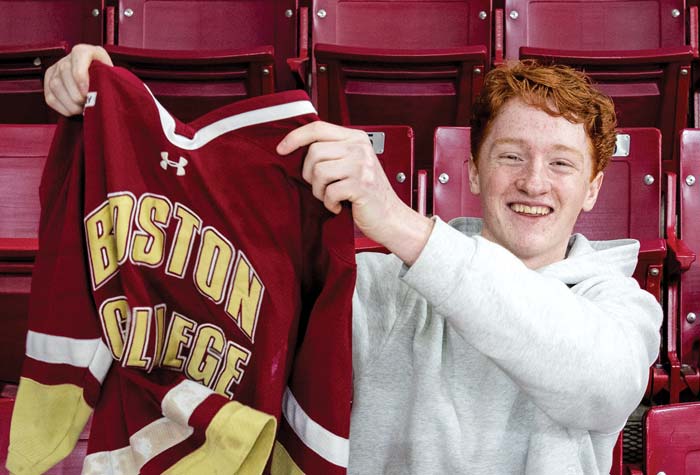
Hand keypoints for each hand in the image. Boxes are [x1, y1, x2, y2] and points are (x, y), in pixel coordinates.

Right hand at [44, 44, 112, 116]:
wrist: (97, 81)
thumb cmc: (105, 78)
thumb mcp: (111, 74)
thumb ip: (108, 78)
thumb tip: (104, 92)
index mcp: (84, 51)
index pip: (78, 57)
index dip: (81, 77)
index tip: (88, 93)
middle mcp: (66, 59)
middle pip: (64, 74)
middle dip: (77, 95)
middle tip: (88, 104)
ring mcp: (55, 70)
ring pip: (55, 86)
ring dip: (71, 103)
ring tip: (83, 108)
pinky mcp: (48, 83)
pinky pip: (50, 98)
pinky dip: (63, 108)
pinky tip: (74, 110)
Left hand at [277, 121, 433, 263]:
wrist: (390, 217)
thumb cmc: (368, 193)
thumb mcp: (352, 164)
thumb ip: (333, 151)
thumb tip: (297, 147)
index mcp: (356, 138)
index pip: (318, 128)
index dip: (295, 137)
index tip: (282, 149)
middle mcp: (360, 148)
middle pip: (314, 151)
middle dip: (310, 174)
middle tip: (322, 187)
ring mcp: (361, 166)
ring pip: (318, 171)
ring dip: (319, 190)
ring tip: (331, 196)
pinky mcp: (361, 185)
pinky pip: (329, 191)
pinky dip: (330, 203)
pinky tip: (339, 205)